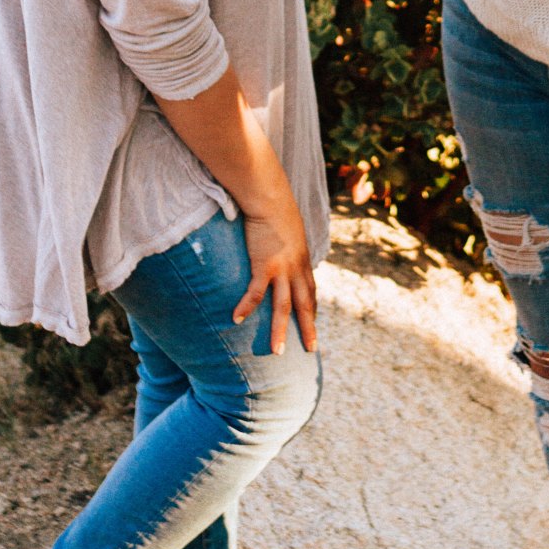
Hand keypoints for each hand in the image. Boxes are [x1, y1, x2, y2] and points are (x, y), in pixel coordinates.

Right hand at [232, 187, 317, 355]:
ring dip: (280, 331)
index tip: (312, 322)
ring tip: (277, 353)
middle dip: (308, 329)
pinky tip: (235, 320)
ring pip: (284, 307)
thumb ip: (286, 240)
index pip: (310, 290)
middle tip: (312, 350)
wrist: (269, 196)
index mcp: (302, 259)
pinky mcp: (264, 265)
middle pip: (305, 304)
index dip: (312, 308)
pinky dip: (246, 308)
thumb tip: (280, 242)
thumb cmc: (275, 206)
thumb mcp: (288, 226)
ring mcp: (281, 268)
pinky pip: (254, 293)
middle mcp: (296, 267)